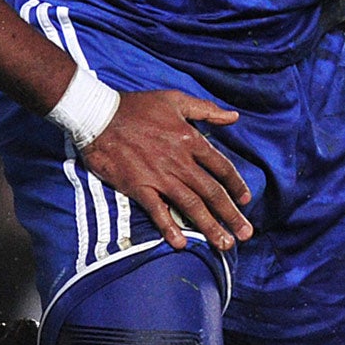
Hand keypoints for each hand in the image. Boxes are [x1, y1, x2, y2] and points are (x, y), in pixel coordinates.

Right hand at [79, 90, 251, 252]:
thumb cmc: (136, 106)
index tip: (246, 200)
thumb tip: (233, 117)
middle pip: (211, 192)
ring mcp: (159, 176)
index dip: (236, 185)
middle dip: (231, 215)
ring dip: (209, 227)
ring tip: (224, 244)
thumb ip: (206, 109)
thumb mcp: (175, 99)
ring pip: (191, 205)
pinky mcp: (138, 186)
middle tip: (246, 233)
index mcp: (189, 139)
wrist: (97, 115)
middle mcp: (179, 161)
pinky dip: (169, 228)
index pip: (221, 166)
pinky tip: (181, 244)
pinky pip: (157, 211)